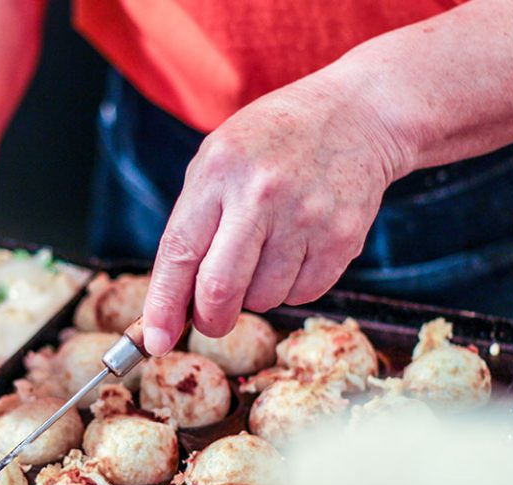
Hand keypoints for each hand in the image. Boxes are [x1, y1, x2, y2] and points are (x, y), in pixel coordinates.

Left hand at [141, 75, 411, 355]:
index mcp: (219, 172)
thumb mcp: (218, 162)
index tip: (155, 341)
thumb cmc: (271, 145)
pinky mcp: (343, 237)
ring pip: (264, 299)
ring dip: (255, 295)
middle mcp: (261, 194)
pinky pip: (303, 294)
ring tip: (267, 252)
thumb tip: (172, 305)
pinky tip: (297, 248)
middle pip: (221, 288)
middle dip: (209, 319)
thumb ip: (192, 226)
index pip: (179, 252)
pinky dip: (291, 287)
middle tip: (210, 319)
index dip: (164, 304)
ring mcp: (306, 216)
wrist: (356, 115)